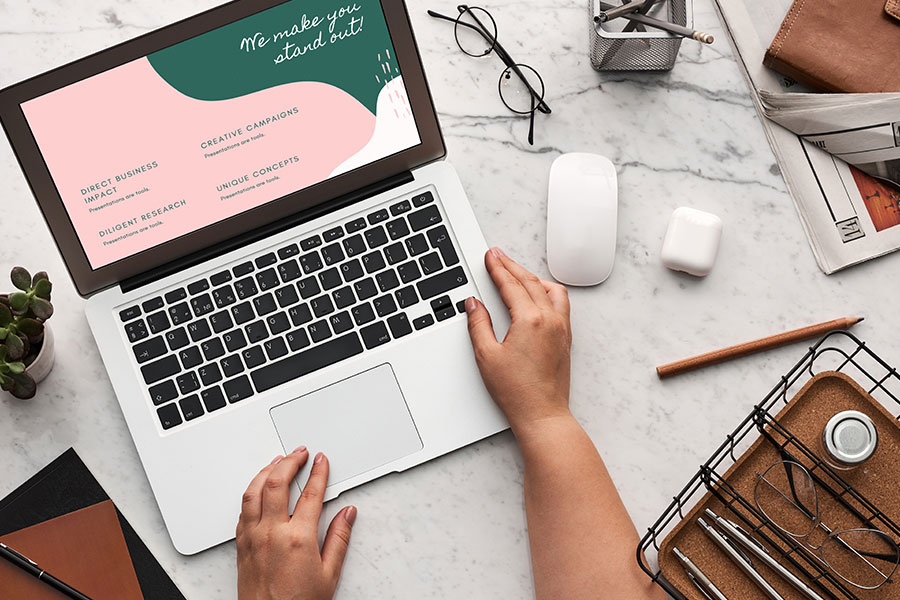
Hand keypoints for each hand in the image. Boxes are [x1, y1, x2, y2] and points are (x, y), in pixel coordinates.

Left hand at [236, 447, 356, 599]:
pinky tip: (257, 489)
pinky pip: (243, 510)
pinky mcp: (241, 545)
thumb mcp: (329, 574)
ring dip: (265, 471)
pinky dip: (251, 493)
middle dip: (290, 462)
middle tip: (299, 453)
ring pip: (253, 492)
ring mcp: (253, 537)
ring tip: (277, 462)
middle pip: (277, 483)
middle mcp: (272, 533)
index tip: (321, 461)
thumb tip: (347, 514)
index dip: (318, 473)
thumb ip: (339, 539)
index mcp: (298, 538)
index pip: (310, 494)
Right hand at [464, 247, 572, 432]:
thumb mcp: (486, 356)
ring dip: (532, 277)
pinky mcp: (566, 339)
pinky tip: (538, 295)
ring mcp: (561, 329)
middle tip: (498, 256)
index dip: (497, 268)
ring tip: (517, 272)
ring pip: (550, 290)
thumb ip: (478, 324)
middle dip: (512, 266)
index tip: (490, 257)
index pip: (511, 285)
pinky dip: (547, 292)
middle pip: (530, 282)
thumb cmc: (517, 391)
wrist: (542, 414)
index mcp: (530, 320)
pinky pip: (560, 303)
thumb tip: (474, 305)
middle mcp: (550, 320)